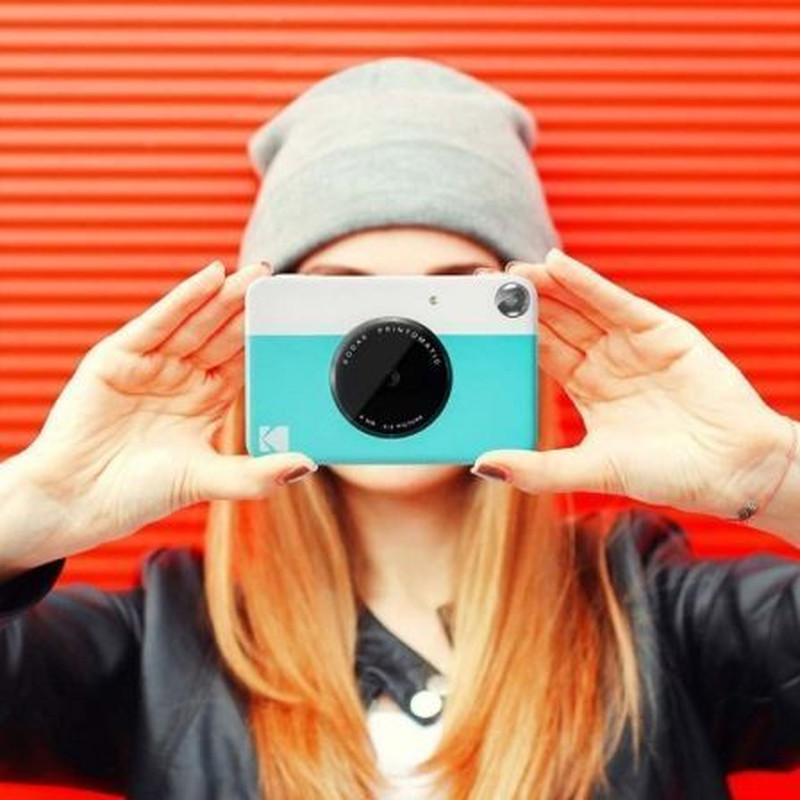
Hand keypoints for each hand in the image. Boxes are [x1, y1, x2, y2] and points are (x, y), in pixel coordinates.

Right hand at [13, 259, 315, 565]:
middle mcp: (183, 377)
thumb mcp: (207, 479)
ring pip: (195, 323)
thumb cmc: (140, 493)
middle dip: (250, 307)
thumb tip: (307, 465)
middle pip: (223, 334)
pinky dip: (184, 299)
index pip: (244, 360)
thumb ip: (255, 474)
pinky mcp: (119, 357)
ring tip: (255, 273)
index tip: (297, 316)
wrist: (77, 501)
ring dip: (225, 296)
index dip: (267, 338)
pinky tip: (212, 277)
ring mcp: (152, 364)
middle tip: (279, 278)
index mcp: (208, 400)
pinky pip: (158, 323)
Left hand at [471, 248, 792, 520]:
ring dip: (547, 287)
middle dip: (522, 304)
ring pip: (581, 307)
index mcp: (587, 388)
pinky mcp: (659, 331)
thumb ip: (538, 469)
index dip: (512, 335)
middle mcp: (606, 361)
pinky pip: (615, 302)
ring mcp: (632, 343)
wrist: (733, 470)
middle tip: (486, 282)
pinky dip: (586, 282)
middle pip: (557, 323)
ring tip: (513, 271)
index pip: (542, 352)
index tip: (478, 320)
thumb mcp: (591, 470)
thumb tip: (484, 465)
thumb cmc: (668, 472)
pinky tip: (556, 265)